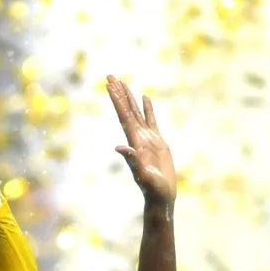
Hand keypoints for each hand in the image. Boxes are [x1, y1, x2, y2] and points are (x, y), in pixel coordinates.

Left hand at [107, 75, 175, 205]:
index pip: (123, 115)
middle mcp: (137, 137)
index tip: (109, 85)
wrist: (160, 195)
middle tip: (109, 75)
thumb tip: (120, 148)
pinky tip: (145, 97)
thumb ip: (133, 160)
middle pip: (126, 109)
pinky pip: (151, 120)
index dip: (116, 100)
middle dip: (118, 92)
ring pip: (137, 112)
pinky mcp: (157, 142)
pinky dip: (148, 108)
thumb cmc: (152, 188)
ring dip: (129, 97)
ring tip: (122, 81)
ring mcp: (147, 138)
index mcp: (134, 141)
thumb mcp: (142, 174)